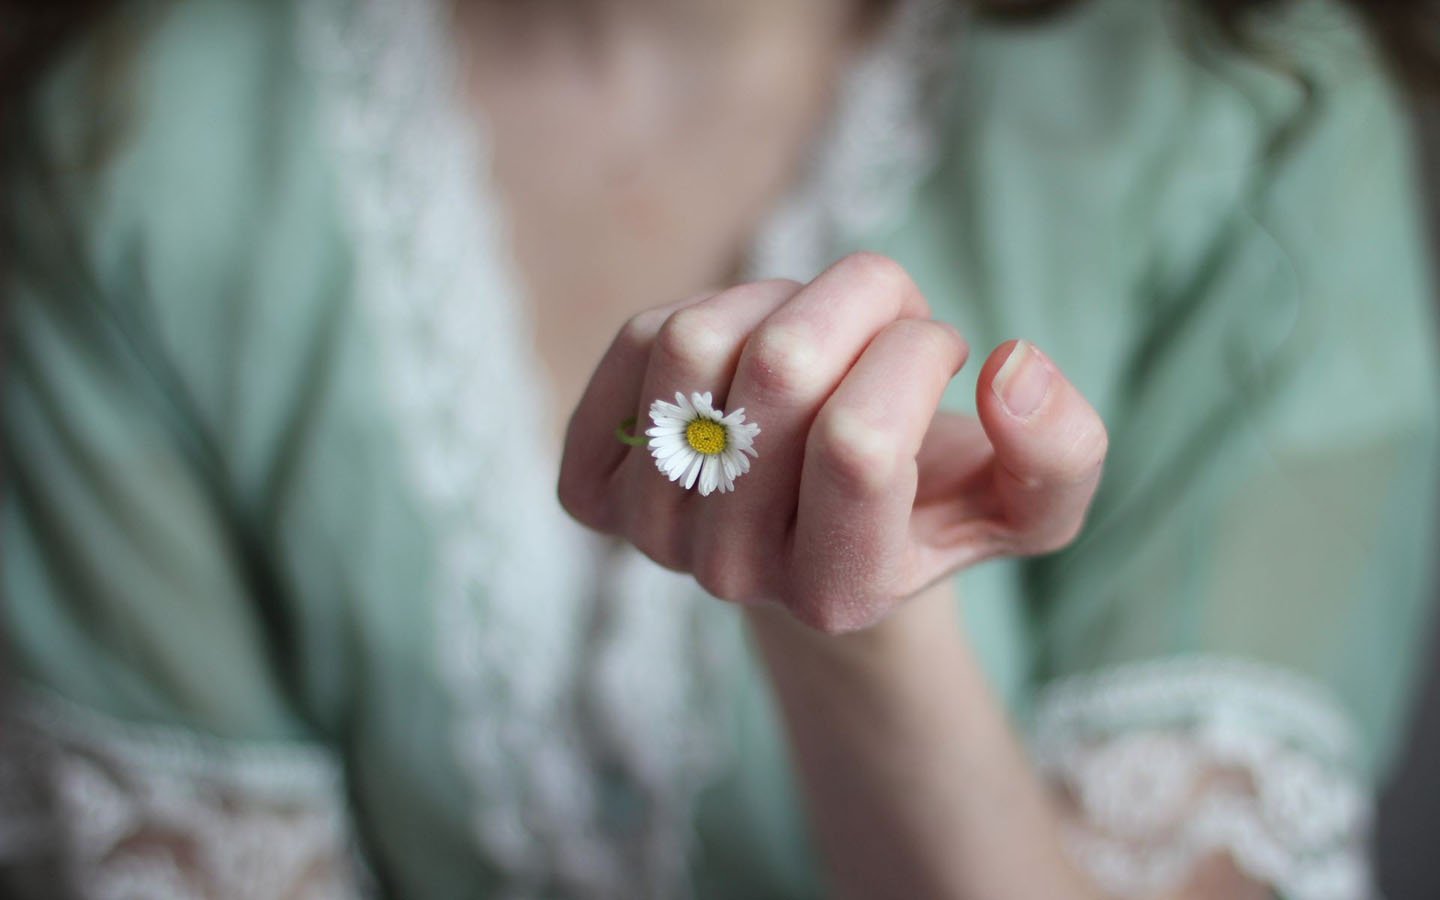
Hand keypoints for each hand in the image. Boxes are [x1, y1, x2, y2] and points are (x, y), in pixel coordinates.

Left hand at [558, 253, 1107, 632]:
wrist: (817, 535)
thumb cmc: (928, 507)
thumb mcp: (1029, 503)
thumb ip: (1060, 455)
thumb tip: (1012, 369)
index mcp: (843, 593)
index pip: (858, 442)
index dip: (912, 354)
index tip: (942, 348)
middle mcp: (733, 577)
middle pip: (778, 373)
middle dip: (857, 302)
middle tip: (885, 318)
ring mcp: (652, 536)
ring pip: (696, 343)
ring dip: (780, 299)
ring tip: (817, 336)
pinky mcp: (592, 488)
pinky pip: (639, 343)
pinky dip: (710, 311)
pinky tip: (748, 357)